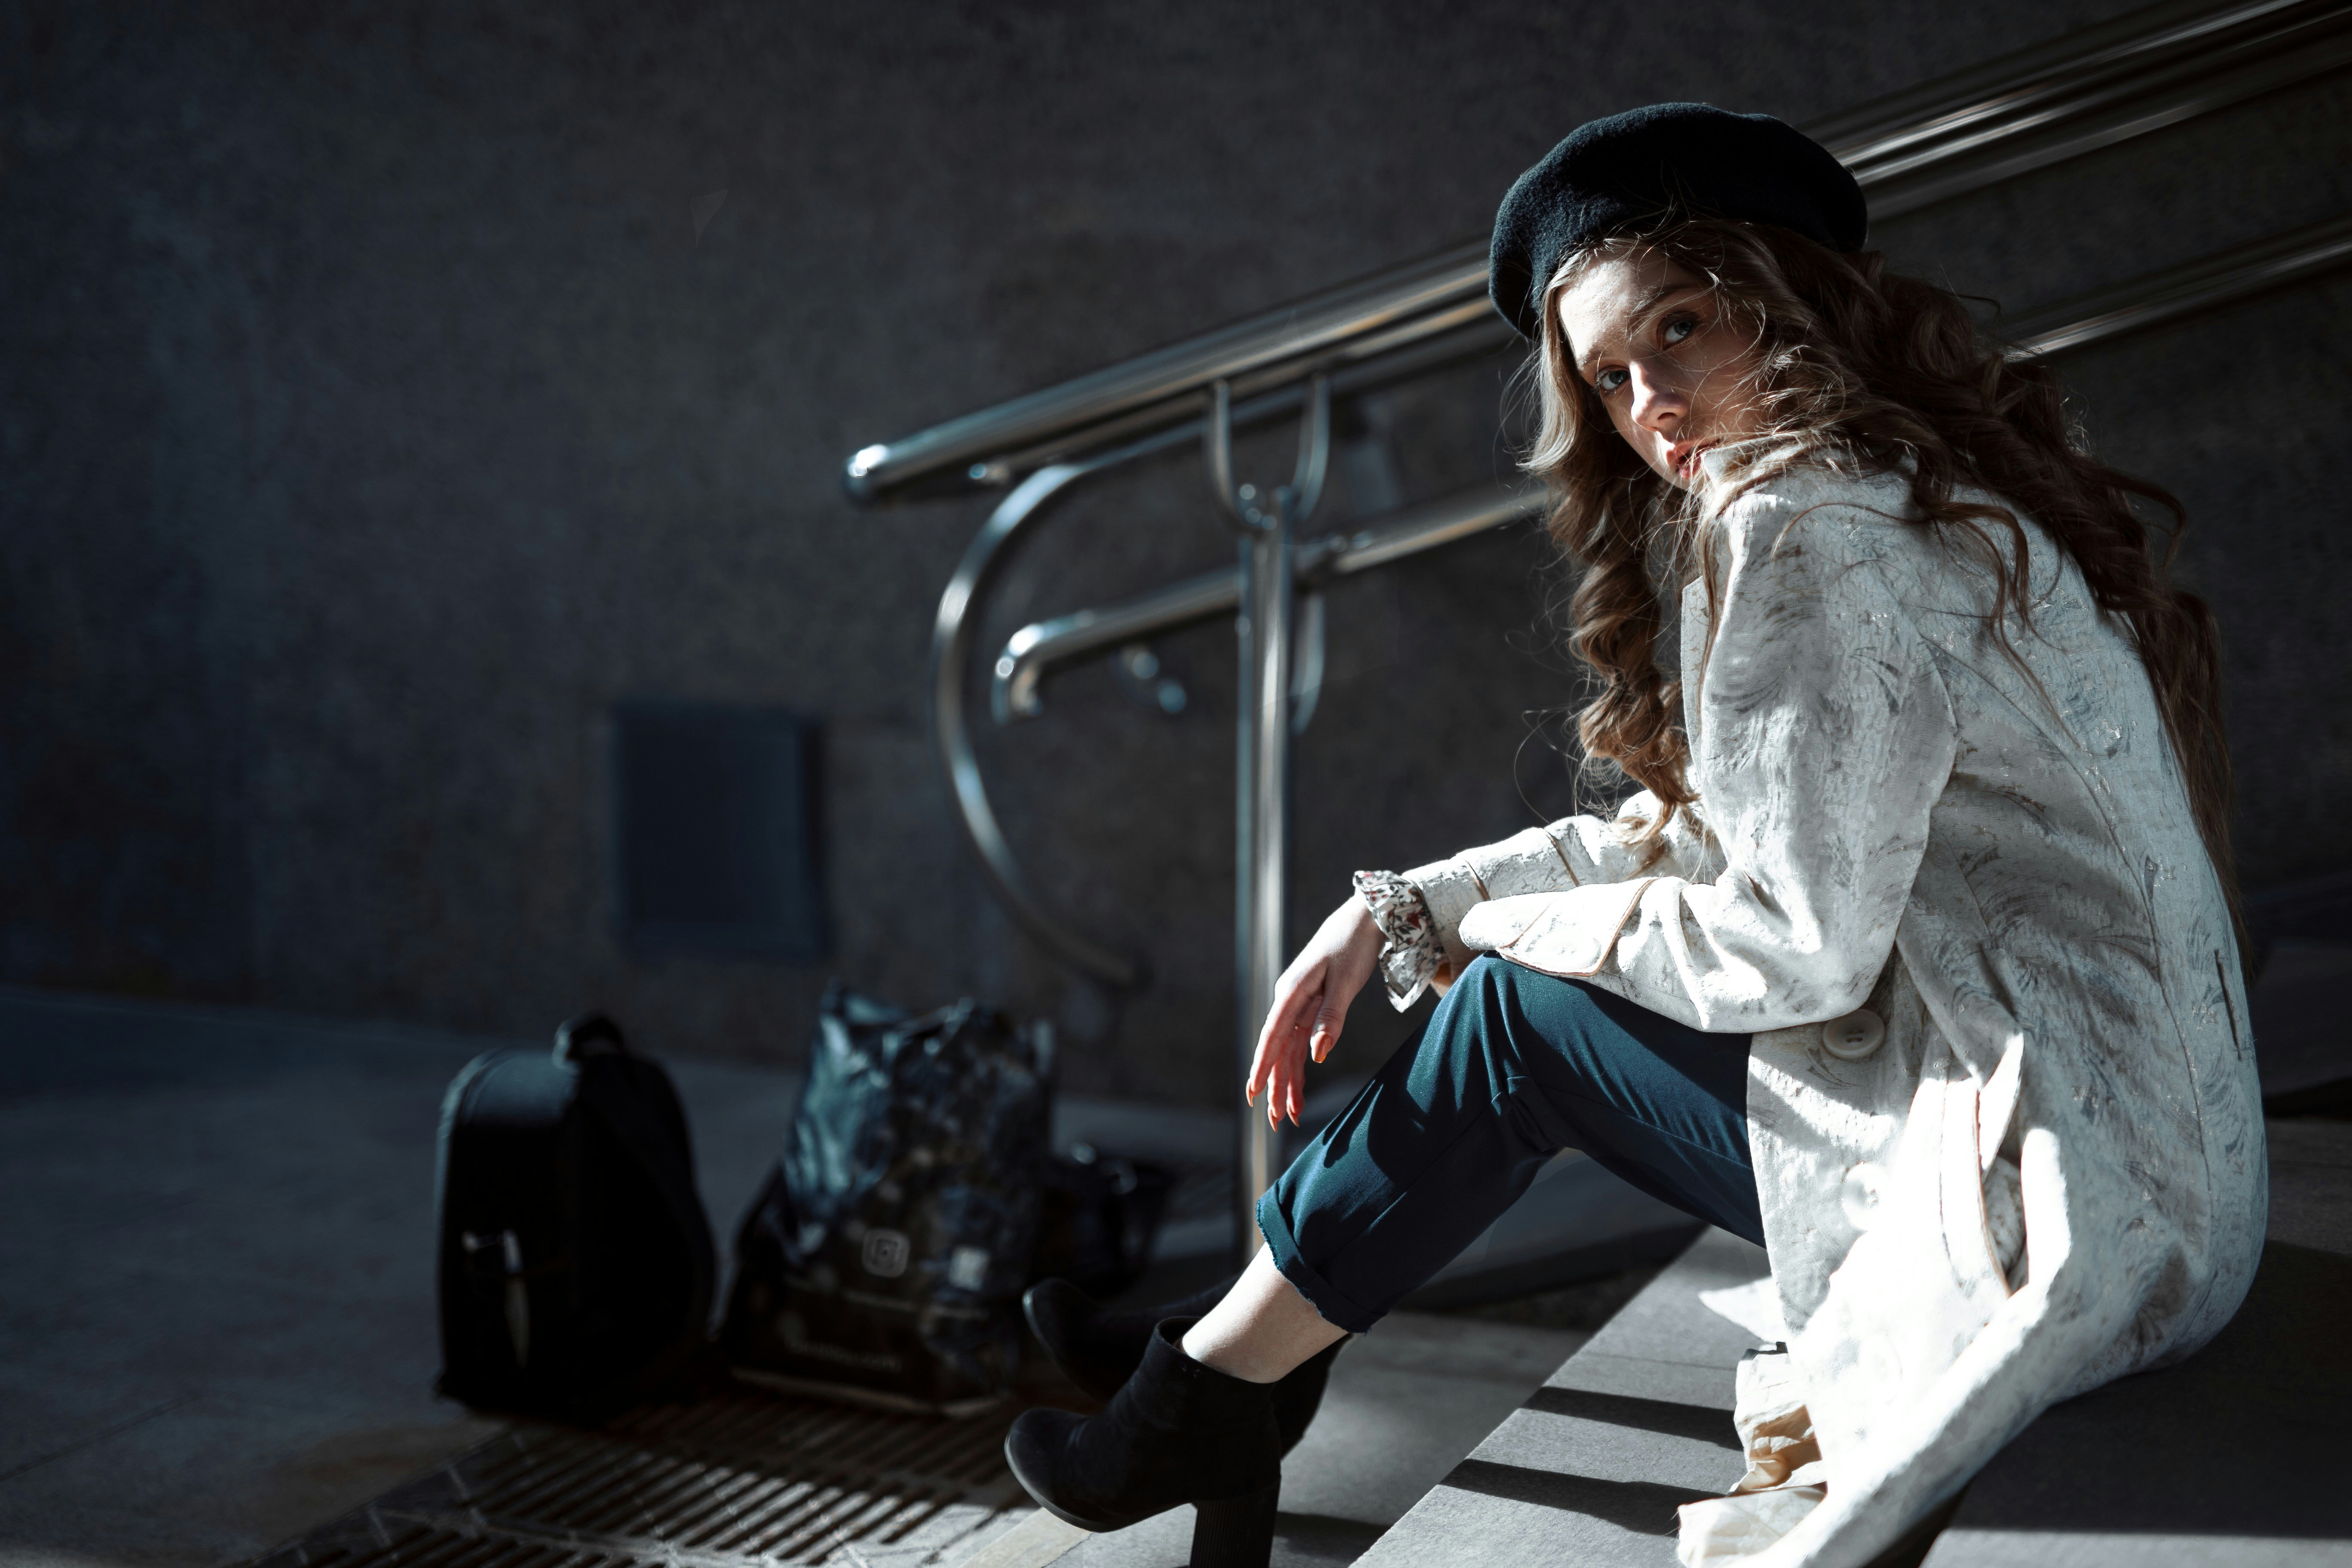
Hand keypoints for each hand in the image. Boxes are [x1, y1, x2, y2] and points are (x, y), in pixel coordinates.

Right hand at [1245, 895, 1384, 1127]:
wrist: (1361, 920)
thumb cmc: (1353, 946)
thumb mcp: (1346, 981)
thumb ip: (1331, 1017)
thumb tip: (1316, 1054)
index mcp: (1292, 992)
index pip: (1272, 1036)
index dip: (1262, 1066)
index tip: (1253, 1092)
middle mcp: (1288, 1000)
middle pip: (1277, 1049)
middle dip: (1274, 1086)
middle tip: (1274, 1121)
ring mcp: (1297, 1005)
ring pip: (1287, 1050)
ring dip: (1286, 1082)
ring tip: (1287, 1115)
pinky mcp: (1309, 1007)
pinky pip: (1299, 1042)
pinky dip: (1299, 1066)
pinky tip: (1298, 1088)